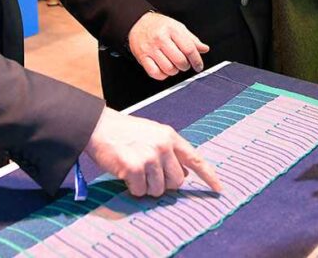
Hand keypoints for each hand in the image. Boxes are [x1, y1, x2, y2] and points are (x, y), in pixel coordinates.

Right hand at [85, 108, 222, 196]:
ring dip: (146, 186)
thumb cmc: (125, 132)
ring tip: (135, 170)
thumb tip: (182, 176)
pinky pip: (140, 191)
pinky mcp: (134, 168)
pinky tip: (125, 173)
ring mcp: (149, 157)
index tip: (219, 189)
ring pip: (158, 190)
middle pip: (177, 182)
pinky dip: (132, 187)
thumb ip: (169, 151)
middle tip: (148, 174)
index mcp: (170, 136)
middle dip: (164, 184)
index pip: (195, 159)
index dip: (208, 176)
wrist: (98, 127)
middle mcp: (163, 146)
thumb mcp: (153, 134)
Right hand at [128, 12, 209, 79]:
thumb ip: (192, 39)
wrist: (138, 22)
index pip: (189, 49)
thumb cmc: (159, 25)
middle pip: (180, 60)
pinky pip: (155, 73)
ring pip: (168, 69)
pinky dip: (162, 75)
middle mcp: (161, 38)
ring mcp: (150, 48)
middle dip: (185, 66)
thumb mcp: (178, 27)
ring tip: (174, 66)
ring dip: (175, 71)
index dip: (197, 60)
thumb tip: (204, 49)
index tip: (198, 66)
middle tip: (185, 64)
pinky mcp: (142, 57)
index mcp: (172, 30)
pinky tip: (164, 69)